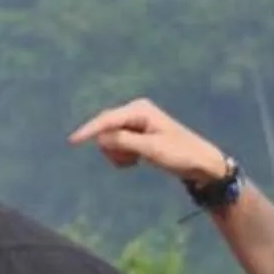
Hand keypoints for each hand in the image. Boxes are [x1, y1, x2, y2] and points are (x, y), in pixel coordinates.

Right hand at [68, 98, 229, 188]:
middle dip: (112, 148)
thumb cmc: (180, 154)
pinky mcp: (137, 134)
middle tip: (131, 162)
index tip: (72, 142)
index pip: (107, 119)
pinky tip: (136, 161)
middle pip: (106, 129)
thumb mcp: (151, 149)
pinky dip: (122, 156)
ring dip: (117, 154)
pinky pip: (118, 145)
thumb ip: (125, 142)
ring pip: (111, 140)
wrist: (202, 163)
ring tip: (134, 162)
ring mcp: (136, 123)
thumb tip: (101, 138)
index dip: (89, 131)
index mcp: (140, 110)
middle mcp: (136, 111)